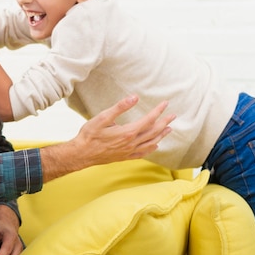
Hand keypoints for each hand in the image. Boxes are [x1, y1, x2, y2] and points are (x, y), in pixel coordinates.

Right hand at [40, 95, 174, 181]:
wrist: (81, 154)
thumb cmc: (90, 135)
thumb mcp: (102, 117)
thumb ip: (119, 107)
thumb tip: (134, 97)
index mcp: (128, 132)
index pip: (148, 120)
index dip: (158, 111)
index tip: (165, 104)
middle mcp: (131, 143)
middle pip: (153, 132)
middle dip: (164, 122)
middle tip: (173, 115)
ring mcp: (129, 151)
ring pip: (151, 143)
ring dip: (161, 135)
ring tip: (169, 129)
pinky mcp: (125, 157)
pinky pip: (143, 153)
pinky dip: (151, 148)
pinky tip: (155, 146)